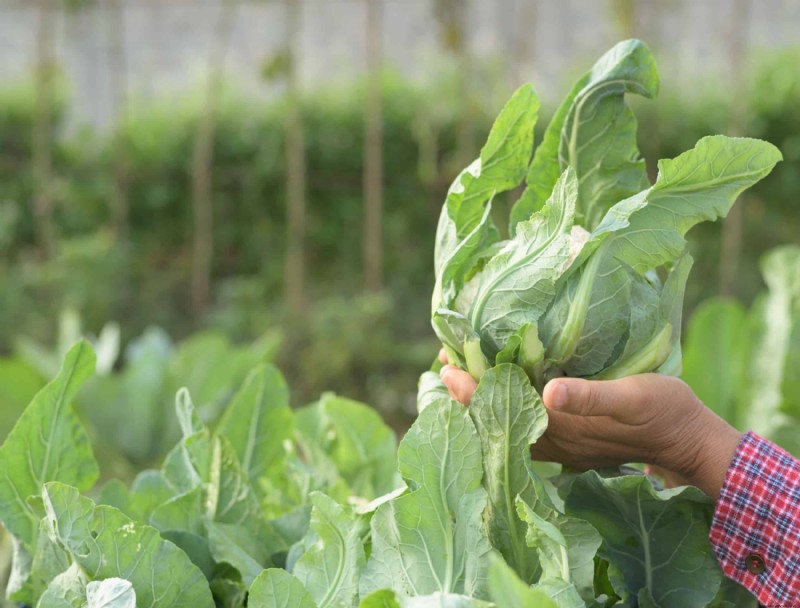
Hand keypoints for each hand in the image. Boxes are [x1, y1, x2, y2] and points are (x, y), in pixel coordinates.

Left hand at [437, 351, 741, 498]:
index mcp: (563, 428)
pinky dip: (506, 411)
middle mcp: (556, 442)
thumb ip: (591, 396)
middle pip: (498, 421)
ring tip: (462, 374)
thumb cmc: (665, 412)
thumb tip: (549, 393)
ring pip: (509, 427)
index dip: (472, 390)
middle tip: (444, 362)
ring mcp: (563, 446)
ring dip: (484, 402)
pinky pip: (527, 430)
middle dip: (468, 394)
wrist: (690, 443)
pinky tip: (501, 394)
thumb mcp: (634, 396)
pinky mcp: (573, 443)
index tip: (447, 365)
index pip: (503, 411)